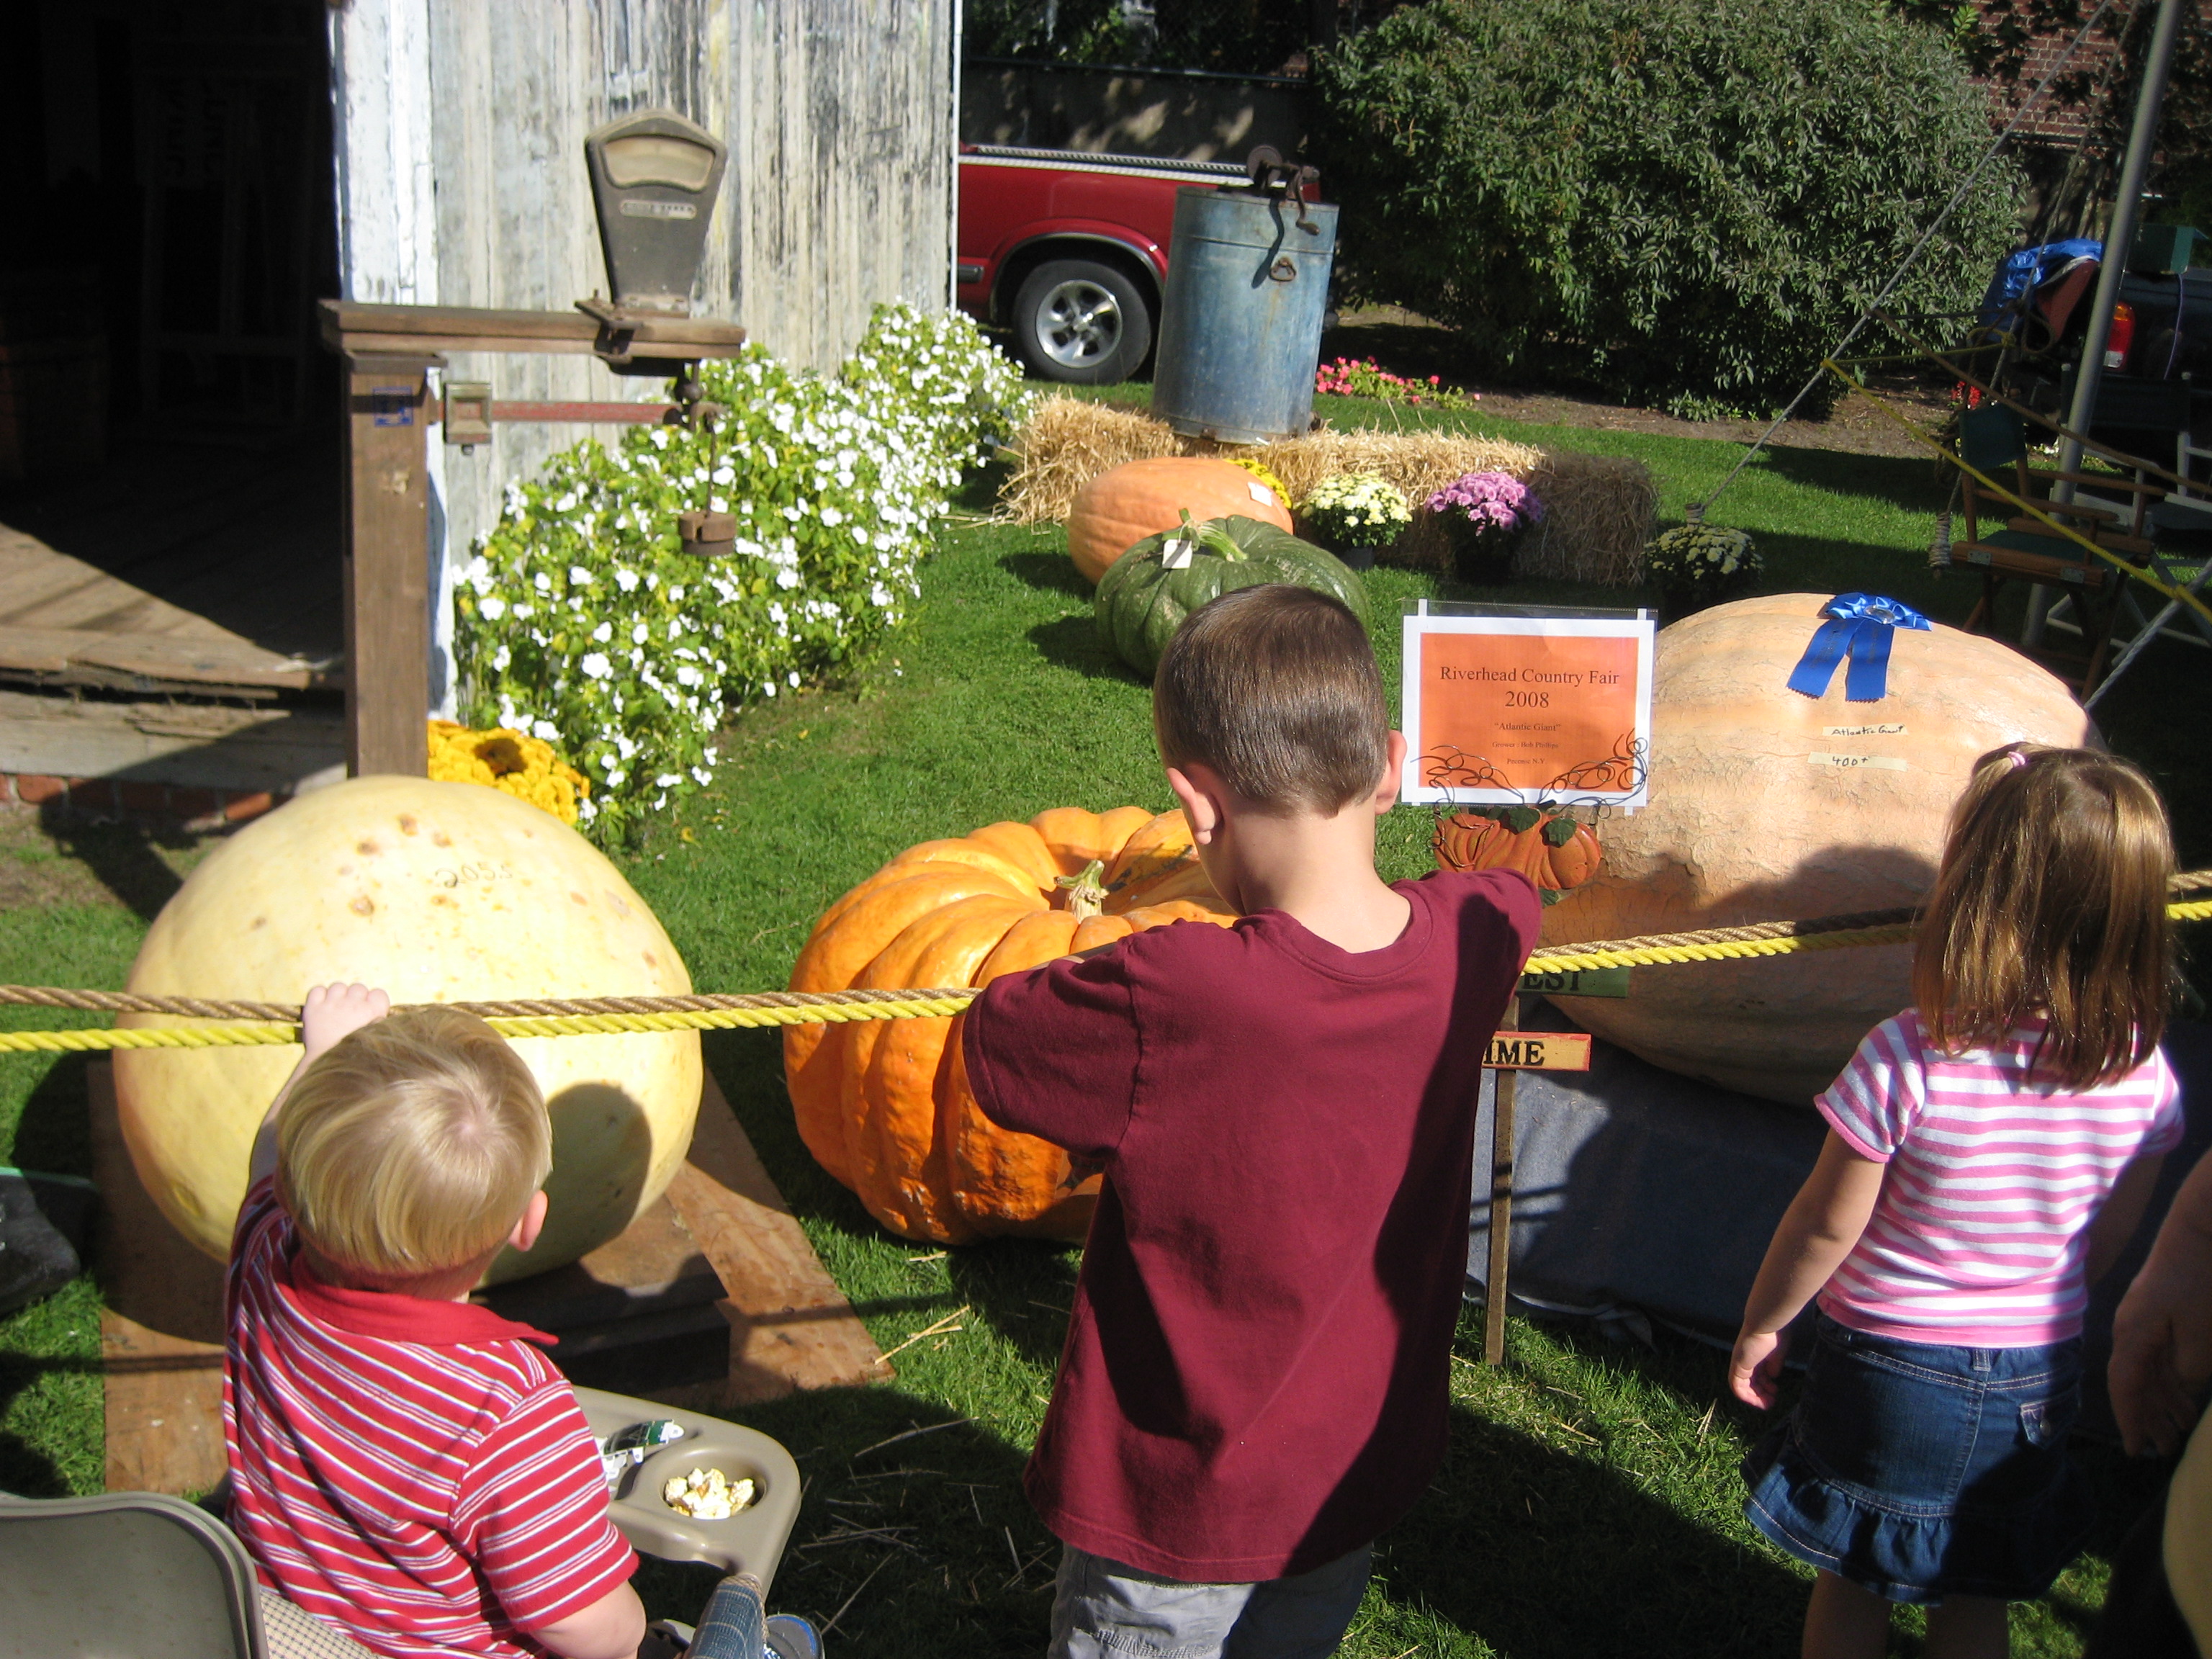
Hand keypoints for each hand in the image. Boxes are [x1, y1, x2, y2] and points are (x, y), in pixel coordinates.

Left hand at [299, 983, 388, 1062]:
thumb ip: (378, 1022)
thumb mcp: (376, 1038)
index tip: (368, 1012)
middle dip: (355, 998)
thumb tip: (379, 1015)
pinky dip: (319, 995)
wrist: (327, 1066)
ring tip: (335, 1010)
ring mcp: (332, 1004)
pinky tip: (322, 1006)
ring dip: (338, 995)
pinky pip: (318, 989)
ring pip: (338, 986)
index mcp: (374, 1011)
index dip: (373, 1002)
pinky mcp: (313, 1008)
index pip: (378, 993)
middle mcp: (354, 1004)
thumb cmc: (355, 1056)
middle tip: (350, 1014)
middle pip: (358, 987)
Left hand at [1731, 1327, 1787, 1409]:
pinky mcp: (1737, 1366)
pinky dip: (1746, 1396)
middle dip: (1761, 1393)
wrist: (1766, 1323)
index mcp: (1756, 1355)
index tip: (1776, 1391)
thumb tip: (1773, 1376)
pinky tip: (1758, 1401)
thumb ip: (1774, 1365)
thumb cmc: (1774, 1334)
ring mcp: (1740, 1363)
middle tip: (1773, 1401)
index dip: (1766, 1385)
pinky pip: (1737, 1386)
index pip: (1757, 1374)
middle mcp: (1746, 1360)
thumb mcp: (1778, 1353)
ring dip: (1755, 1398)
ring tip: (1768, 1404)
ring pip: (1742, 1386)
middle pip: (1750, 1382)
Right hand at [2111, 1250, 2211, 1456]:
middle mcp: (2131, 1331)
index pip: (2124, 1387)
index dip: (2130, 1420)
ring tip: (2179, 1430)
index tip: (2136, 1450)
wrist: (2199, 1230)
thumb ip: (2188, 1368)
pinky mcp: (2160, 1312)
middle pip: (2134, 1383)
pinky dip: (2173, 1381)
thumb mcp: (2199, 1334)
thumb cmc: (2197, 1282)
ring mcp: (2145, 1320)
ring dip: (2162, 1401)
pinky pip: (2161, 1356)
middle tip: (2164, 1450)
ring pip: (2149, 1371)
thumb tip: (2182, 1383)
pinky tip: (2187, 1396)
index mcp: (2132, 1336)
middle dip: (2148, 1417)